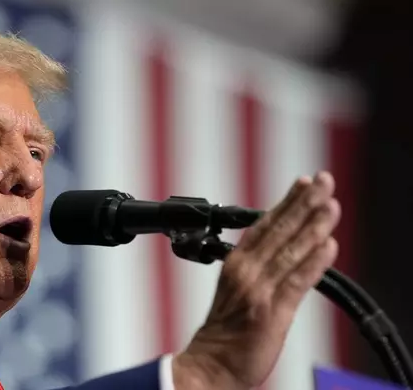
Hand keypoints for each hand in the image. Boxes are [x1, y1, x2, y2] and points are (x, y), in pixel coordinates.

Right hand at [172, 171, 340, 389]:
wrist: (212, 362)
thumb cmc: (225, 328)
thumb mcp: (237, 287)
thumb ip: (259, 265)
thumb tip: (286, 245)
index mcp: (236, 263)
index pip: (264, 224)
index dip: (286, 202)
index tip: (304, 182)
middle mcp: (246, 271)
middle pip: (279, 231)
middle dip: (304, 203)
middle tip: (323, 180)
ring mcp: (258, 290)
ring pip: (290, 252)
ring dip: (313, 227)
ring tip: (331, 206)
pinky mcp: (272, 312)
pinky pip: (296, 283)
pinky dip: (313, 263)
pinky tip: (328, 246)